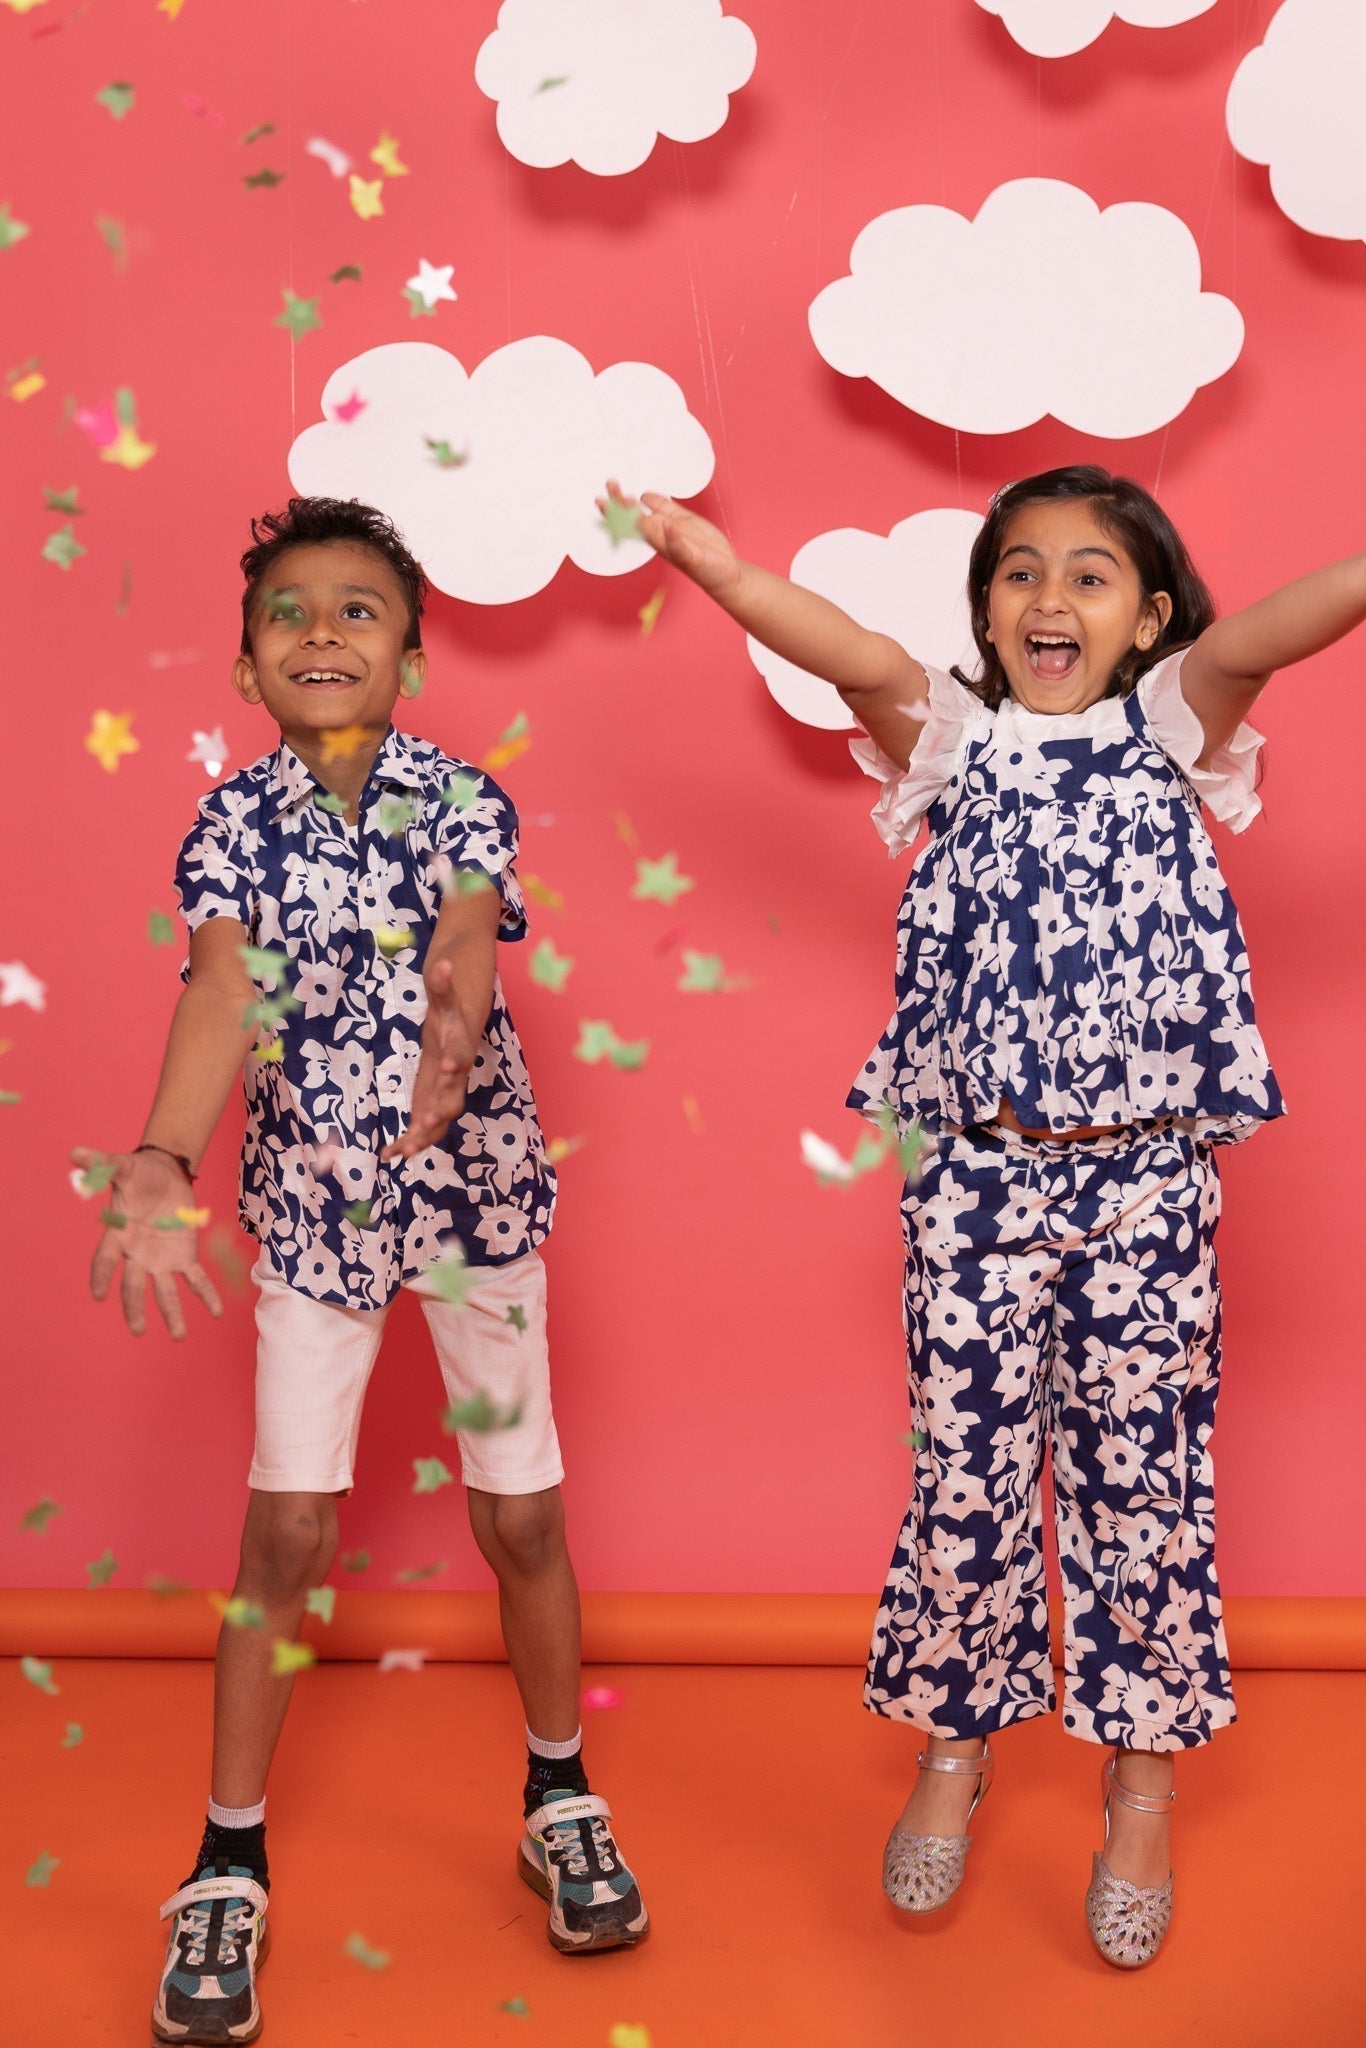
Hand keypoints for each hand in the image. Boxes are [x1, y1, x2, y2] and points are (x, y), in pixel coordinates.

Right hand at [72, 1145, 223, 1339]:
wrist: (165, 1172)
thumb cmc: (138, 1173)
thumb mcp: (122, 1167)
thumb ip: (102, 1164)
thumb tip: (75, 1153)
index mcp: (118, 1236)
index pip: (105, 1261)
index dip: (101, 1277)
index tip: (99, 1295)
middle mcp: (138, 1254)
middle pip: (134, 1286)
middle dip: (135, 1308)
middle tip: (138, 1330)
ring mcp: (161, 1258)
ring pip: (165, 1291)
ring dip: (172, 1313)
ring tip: (179, 1336)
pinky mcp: (184, 1255)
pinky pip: (196, 1279)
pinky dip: (206, 1295)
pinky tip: (217, 1313)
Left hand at [380, 957, 476, 1161]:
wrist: (464, 1011)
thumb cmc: (454, 1001)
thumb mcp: (446, 988)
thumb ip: (442, 982)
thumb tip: (443, 964)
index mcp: (459, 1046)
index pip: (459, 1059)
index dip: (454, 1068)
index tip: (449, 1073)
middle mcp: (456, 1072)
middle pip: (450, 1100)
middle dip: (436, 1117)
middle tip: (419, 1133)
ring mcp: (446, 1086)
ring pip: (437, 1119)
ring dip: (421, 1137)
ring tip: (400, 1154)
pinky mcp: (434, 1094)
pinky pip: (424, 1120)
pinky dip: (410, 1137)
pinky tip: (389, 1154)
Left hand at [597, 478, 741, 599]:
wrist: (724, 571)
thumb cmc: (706, 571)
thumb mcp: (690, 557)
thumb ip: (676, 542)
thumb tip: (663, 525)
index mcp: (656, 540)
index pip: (629, 523)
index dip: (616, 512)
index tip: (604, 501)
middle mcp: (659, 531)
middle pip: (631, 514)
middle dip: (618, 500)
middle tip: (609, 483)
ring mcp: (669, 524)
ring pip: (644, 508)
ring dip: (630, 499)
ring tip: (615, 485)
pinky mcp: (683, 519)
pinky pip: (663, 506)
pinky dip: (653, 499)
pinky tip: (645, 495)